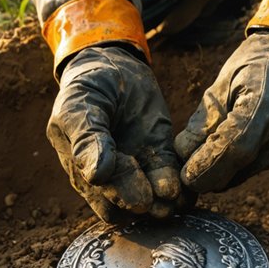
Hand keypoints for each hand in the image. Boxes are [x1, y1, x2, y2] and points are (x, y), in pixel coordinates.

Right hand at [48, 45, 186, 221]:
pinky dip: (179, 186)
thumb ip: (87, 139)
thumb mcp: (80, 105)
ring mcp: (135, 166)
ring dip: (163, 201)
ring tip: (178, 199)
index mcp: (81, 166)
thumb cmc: (89, 84)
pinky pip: (169, 177)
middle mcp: (108, 173)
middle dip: (145, 203)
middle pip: (125, 200)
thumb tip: (95, 176)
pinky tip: (189, 191)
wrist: (113, 62)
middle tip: (162, 205)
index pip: (99, 194)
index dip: (119, 198)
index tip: (140, 200)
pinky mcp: (159, 155)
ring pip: (149, 196)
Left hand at [175, 31, 268, 191]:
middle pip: (245, 165)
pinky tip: (229, 159)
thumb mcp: (223, 82)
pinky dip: (245, 164)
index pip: (234, 148)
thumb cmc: (255, 60)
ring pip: (256, 168)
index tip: (187, 177)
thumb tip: (183, 153)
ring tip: (206, 168)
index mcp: (264, 102)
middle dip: (215, 177)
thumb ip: (204, 119)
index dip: (208, 167)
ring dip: (229, 174)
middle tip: (191, 179)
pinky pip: (267, 159)